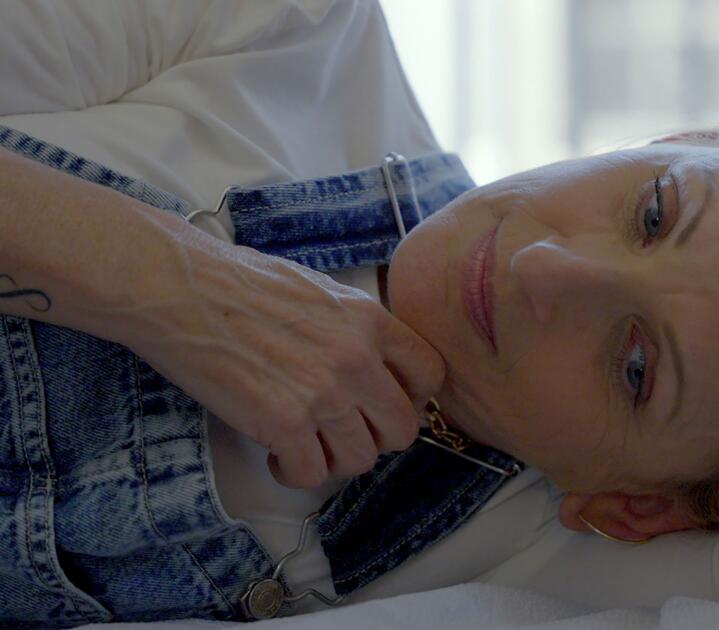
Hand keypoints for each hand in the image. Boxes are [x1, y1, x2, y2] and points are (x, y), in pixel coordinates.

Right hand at [126, 244, 443, 487]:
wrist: (178, 286)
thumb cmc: (237, 281)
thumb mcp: (319, 290)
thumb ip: (354, 327)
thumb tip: (374, 361)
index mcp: (370, 320)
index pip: (430, 375)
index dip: (411, 398)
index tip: (384, 403)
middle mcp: (357, 359)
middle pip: (402, 429)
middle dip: (375, 438)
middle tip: (343, 432)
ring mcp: (323, 394)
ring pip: (360, 459)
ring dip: (334, 460)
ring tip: (306, 445)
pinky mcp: (284, 423)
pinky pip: (312, 474)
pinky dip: (295, 472)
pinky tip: (278, 455)